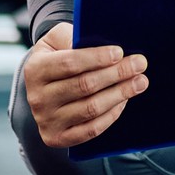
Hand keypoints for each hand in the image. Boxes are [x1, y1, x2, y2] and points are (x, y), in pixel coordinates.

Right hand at [21, 22, 146, 148]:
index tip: (120, 52)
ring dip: (120, 94)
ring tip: (139, 82)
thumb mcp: (58, 39)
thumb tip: (102, 43)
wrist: (44, 87)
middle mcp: (37, 97)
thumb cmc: (57, 56)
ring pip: (91, 108)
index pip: (69, 63)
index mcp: (35, 69)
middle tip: (140, 64)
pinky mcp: (57, 138)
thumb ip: (73, 36)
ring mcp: (46, 120)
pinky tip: (124, 100)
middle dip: (116, 73)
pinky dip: (112, 114)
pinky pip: (91, 129)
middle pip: (84, 86)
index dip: (97, 58)